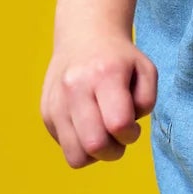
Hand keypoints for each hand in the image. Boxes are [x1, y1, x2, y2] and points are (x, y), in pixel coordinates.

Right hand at [41, 28, 157, 167]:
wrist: (83, 37)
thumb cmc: (120, 59)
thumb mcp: (146, 71)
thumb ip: (146, 102)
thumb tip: (123, 130)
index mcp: (105, 75)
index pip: (117, 124)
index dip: (131, 134)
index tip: (133, 126)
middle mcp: (75, 88)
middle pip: (94, 146)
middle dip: (114, 151)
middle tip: (118, 135)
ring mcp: (56, 102)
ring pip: (75, 156)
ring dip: (95, 155)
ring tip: (103, 134)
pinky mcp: (45, 113)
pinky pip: (66, 148)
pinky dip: (81, 145)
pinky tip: (88, 125)